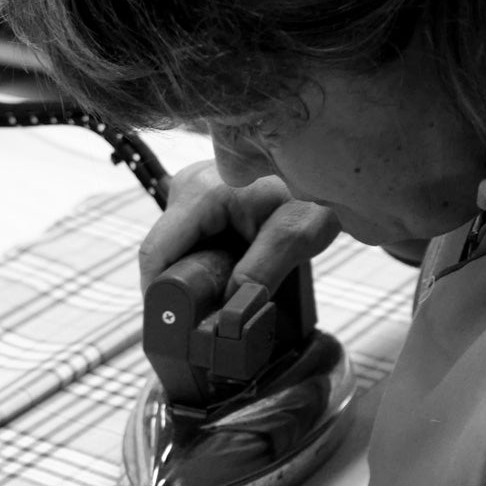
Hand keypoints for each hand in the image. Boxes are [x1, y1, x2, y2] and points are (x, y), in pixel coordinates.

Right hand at [138, 161, 340, 296]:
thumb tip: (231, 309)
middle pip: (163, 251)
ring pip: (175, 245)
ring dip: (193, 272)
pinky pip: (189, 235)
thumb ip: (264, 269)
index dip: (158, 295)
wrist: (330, 158)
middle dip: (179, 286)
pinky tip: (228, 267)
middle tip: (205, 316)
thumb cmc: (317, 190)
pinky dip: (203, 257)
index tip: (174, 328)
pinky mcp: (200, 193)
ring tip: (223, 290)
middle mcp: (187, 185)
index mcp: (201, 193)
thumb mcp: (300, 231)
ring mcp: (191, 187)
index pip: (155, 253)